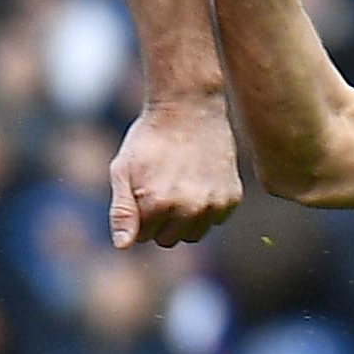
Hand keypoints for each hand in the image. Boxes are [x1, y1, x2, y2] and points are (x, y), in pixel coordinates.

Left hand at [111, 94, 241, 248]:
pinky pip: (215, 220)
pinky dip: (207, 208)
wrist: (189, 107)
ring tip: (180, 186)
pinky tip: (200, 181)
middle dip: (161, 221)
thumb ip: (122, 211)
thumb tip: (123, 246)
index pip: (143, 237)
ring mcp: (213, 205)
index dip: (140, 214)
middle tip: (161, 186)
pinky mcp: (232, 198)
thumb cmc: (149, 139)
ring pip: (193, 235)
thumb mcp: (123, 170)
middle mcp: (188, 210)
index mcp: (157, 205)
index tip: (143, 189)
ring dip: (184, 219)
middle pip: (168, 240)